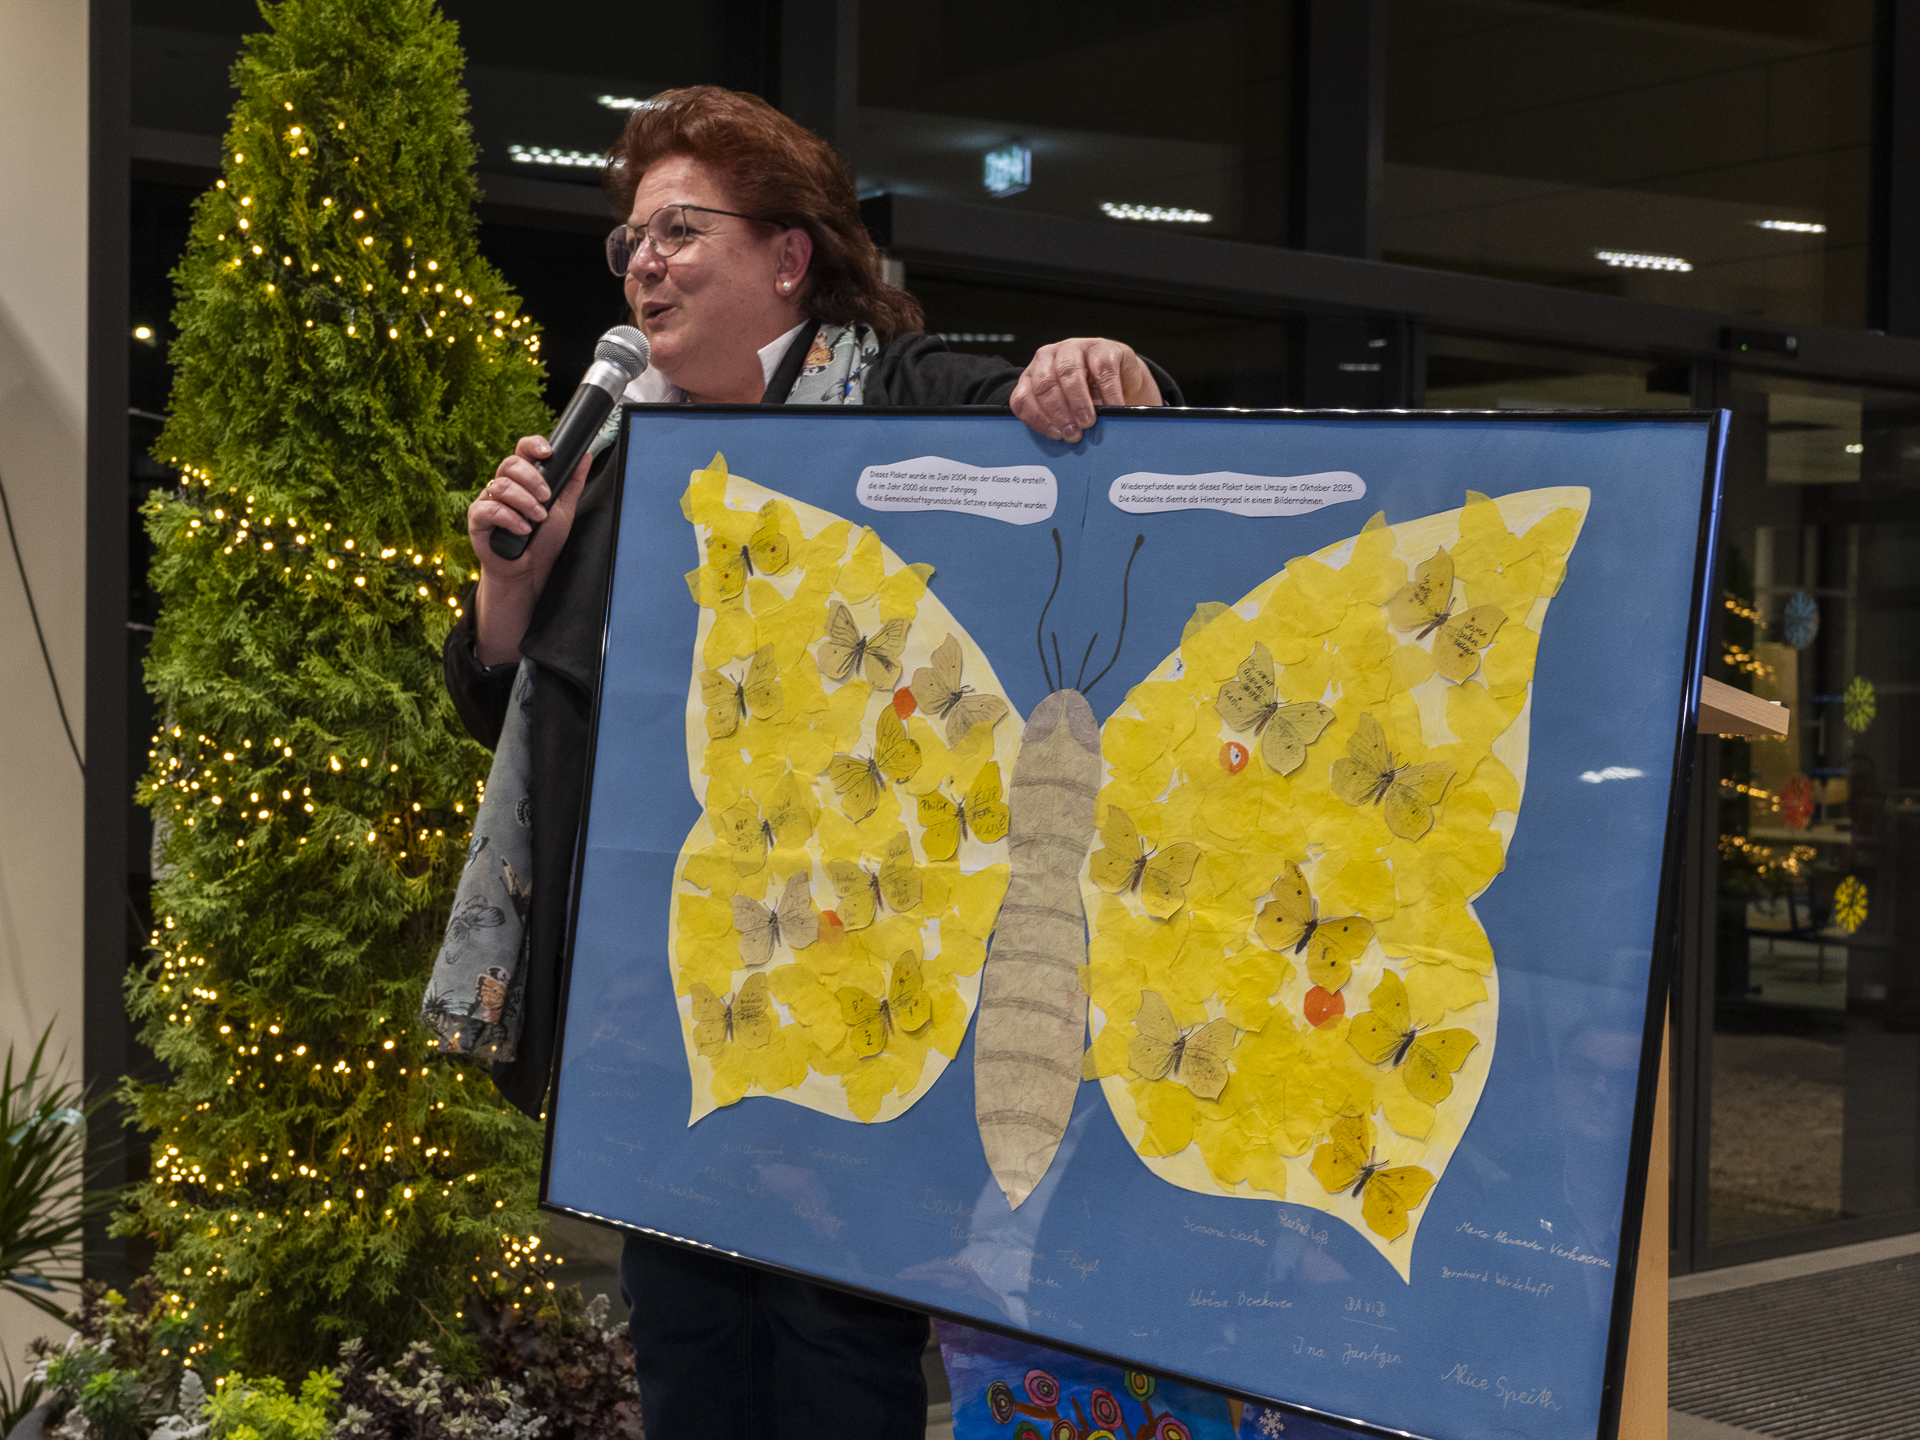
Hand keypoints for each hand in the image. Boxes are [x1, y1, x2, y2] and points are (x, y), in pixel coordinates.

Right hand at [467, 435, 589, 586]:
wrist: (529, 571)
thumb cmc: (544, 541)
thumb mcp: (564, 510)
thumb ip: (573, 483)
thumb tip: (585, 456)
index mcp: (523, 479)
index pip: (523, 451)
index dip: (532, 445)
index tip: (548, 452)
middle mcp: (504, 485)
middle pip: (510, 463)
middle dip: (532, 478)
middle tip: (546, 497)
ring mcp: (488, 500)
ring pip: (501, 486)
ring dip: (524, 501)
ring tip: (538, 518)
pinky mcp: (477, 518)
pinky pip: (489, 509)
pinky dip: (509, 518)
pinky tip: (522, 529)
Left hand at [1010, 337, 1164, 442]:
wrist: (1122, 376)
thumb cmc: (1090, 396)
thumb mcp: (1068, 409)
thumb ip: (1059, 421)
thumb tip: (1063, 440)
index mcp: (1033, 375)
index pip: (1023, 398)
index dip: (1038, 419)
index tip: (1056, 436)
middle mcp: (1049, 356)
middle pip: (1044, 384)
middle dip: (1058, 412)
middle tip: (1073, 434)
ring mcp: (1074, 348)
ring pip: (1068, 372)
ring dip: (1078, 401)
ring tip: (1088, 422)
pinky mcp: (1101, 346)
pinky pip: (1102, 368)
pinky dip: (1109, 391)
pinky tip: (1115, 407)